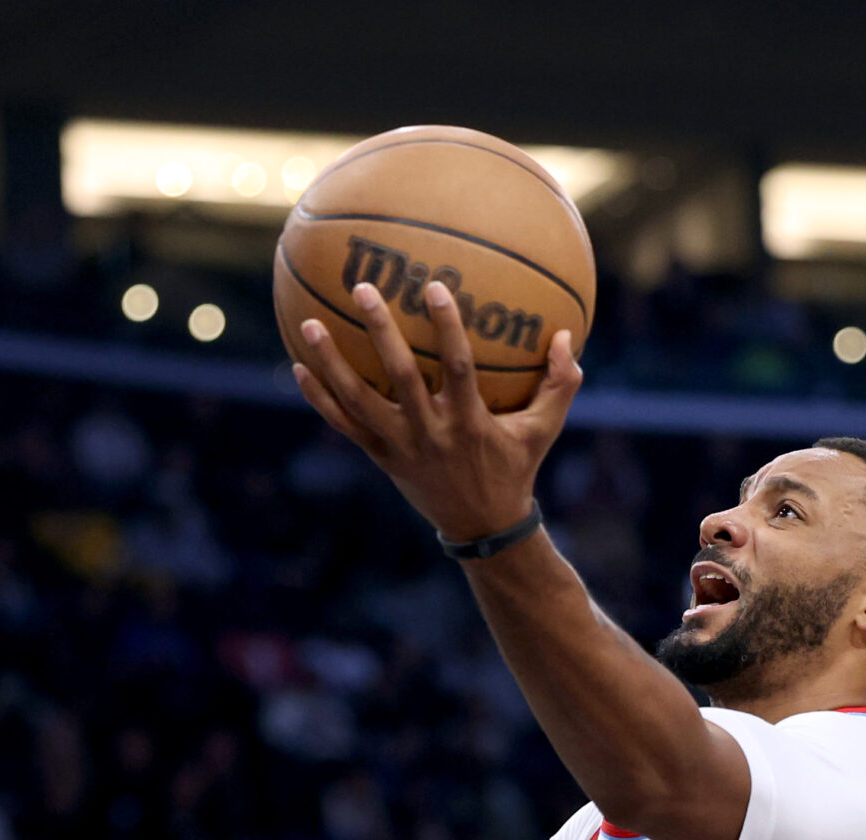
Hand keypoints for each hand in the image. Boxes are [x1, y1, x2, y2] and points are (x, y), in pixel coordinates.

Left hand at [291, 280, 581, 543]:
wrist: (483, 527)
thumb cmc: (515, 467)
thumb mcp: (543, 430)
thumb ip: (561, 384)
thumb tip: (568, 336)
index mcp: (469, 421)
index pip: (458, 366)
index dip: (446, 326)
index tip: (433, 286)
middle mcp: (430, 432)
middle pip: (399, 376)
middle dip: (380, 331)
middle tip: (362, 289)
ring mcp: (400, 446)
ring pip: (359, 400)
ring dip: (332, 363)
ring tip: (310, 324)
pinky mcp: (381, 458)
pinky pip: (344, 426)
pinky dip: (320, 399)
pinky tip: (298, 368)